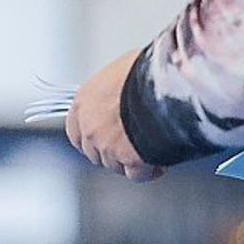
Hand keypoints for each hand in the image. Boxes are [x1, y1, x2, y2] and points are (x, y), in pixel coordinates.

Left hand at [66, 49, 162, 180]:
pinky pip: (136, 175)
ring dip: (129, 160)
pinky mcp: (129, 160)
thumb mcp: (123, 69)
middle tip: (130, 141)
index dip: (90, 137)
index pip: (75, 130)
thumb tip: (123, 93)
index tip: (100, 137)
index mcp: (84, 102)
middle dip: (111, 149)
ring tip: (148, 148)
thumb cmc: (149, 70)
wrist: (168, 84)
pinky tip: (158, 163)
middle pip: (94, 151)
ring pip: (114, 165)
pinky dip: (148, 171)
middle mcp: (91, 127)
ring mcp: (108, 146)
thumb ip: (115, 89)